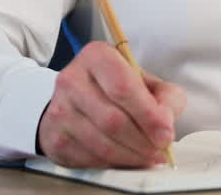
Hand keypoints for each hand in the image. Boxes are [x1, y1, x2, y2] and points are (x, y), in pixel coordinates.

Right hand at [37, 42, 186, 167]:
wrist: (76, 98)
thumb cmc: (116, 87)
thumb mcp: (145, 81)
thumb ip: (165, 97)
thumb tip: (166, 123)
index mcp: (96, 57)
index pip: (123, 89)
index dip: (149, 116)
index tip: (166, 134)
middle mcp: (72, 80)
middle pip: (113, 120)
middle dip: (143, 141)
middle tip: (161, 150)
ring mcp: (59, 110)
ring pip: (102, 144)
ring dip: (132, 157)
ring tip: (148, 157)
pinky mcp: (54, 137)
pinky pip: (89, 159)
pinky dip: (114, 164)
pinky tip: (127, 159)